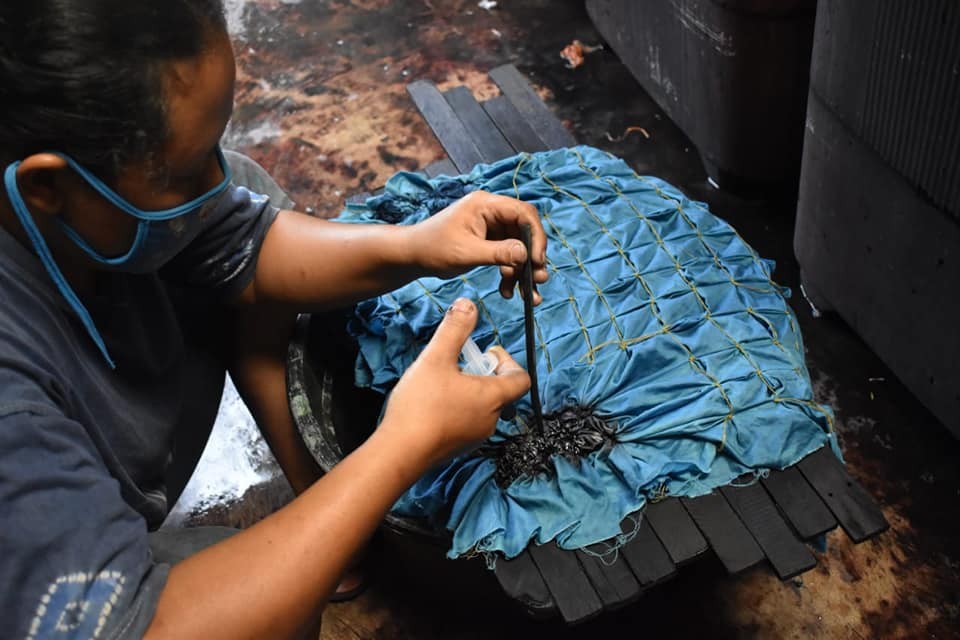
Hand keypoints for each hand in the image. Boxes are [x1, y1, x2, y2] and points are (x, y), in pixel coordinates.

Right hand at [378, 298, 529, 469]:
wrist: (400, 452)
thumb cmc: (421, 405)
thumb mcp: (436, 358)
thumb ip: (454, 329)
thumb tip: (468, 304)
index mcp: (493, 397)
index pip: (521, 379)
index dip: (508, 361)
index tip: (486, 353)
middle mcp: (490, 420)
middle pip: (501, 392)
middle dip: (484, 373)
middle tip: (460, 364)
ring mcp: (475, 437)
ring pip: (482, 408)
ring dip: (469, 391)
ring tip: (443, 382)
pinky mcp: (458, 448)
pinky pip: (467, 422)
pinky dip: (457, 409)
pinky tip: (432, 404)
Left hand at [408, 190, 548, 302]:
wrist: (413, 256)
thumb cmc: (433, 248)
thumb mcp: (466, 252)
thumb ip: (498, 252)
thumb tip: (525, 254)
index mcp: (486, 205)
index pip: (523, 213)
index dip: (536, 236)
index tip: (537, 260)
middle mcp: (492, 212)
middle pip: (525, 231)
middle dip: (532, 257)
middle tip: (539, 279)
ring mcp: (491, 227)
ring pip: (519, 247)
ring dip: (524, 271)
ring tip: (528, 295)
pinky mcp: (489, 242)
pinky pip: (508, 256)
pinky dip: (511, 274)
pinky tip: (508, 291)